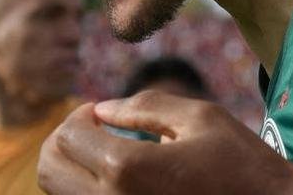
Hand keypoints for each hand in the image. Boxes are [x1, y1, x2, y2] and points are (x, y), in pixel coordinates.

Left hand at [37, 92, 292, 194]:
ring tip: (108, 155)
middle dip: (65, 142)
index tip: (100, 113)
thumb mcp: (200, 119)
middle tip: (94, 131)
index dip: (79, 115)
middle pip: (50, 170)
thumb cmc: (242, 165)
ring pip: (62, 194)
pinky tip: (123, 179)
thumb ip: (146, 106)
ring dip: (74, 168)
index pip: (67, 136)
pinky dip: (92, 190)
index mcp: (126, 169)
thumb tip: (103, 109)